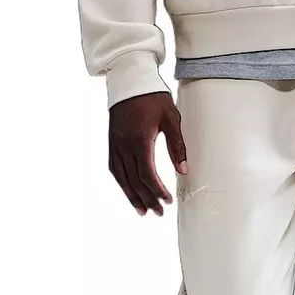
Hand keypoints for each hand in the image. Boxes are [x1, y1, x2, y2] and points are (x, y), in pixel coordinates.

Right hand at [108, 91, 188, 216]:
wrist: (130, 81)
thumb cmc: (153, 98)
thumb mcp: (171, 118)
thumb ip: (177, 146)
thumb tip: (183, 170)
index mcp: (140, 140)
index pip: (147, 174)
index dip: (157, 191)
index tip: (167, 200)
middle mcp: (124, 146)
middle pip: (135, 180)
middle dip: (148, 199)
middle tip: (159, 212)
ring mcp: (115, 145)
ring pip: (122, 178)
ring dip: (132, 196)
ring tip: (142, 211)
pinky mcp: (111, 143)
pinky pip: (114, 169)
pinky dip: (122, 183)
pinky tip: (129, 191)